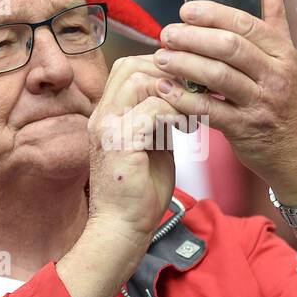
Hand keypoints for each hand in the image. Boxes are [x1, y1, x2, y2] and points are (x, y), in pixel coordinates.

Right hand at [85, 55, 180, 245]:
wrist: (122, 229)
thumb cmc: (139, 193)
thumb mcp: (151, 146)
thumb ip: (158, 120)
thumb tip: (180, 100)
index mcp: (107, 115)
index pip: (127, 68)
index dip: (159, 68)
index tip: (188, 84)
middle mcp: (102, 116)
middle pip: (131, 66)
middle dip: (168, 73)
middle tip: (195, 91)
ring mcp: (107, 129)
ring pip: (141, 81)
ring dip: (174, 92)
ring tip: (192, 110)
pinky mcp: (120, 144)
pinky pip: (153, 110)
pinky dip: (175, 114)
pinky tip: (188, 128)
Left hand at [152, 0, 296, 202]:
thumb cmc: (293, 105)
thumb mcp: (291, 61)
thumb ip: (275, 20)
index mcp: (284, 55)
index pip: (246, 25)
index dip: (213, 15)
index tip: (185, 10)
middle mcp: (276, 76)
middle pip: (229, 47)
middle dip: (192, 37)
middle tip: (166, 34)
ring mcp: (261, 104)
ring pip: (217, 76)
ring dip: (183, 65)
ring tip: (160, 58)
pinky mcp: (246, 130)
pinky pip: (210, 111)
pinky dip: (184, 100)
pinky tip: (165, 91)